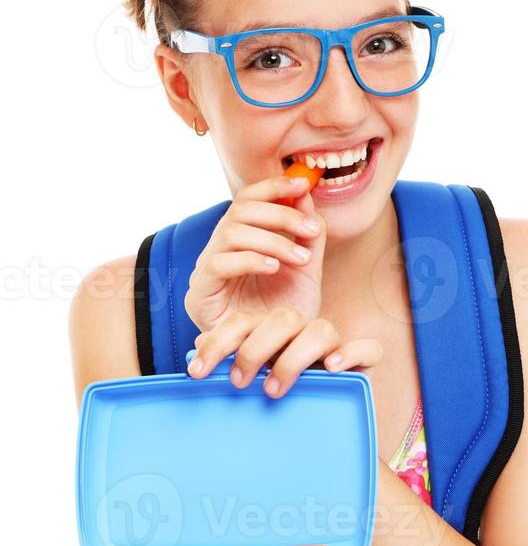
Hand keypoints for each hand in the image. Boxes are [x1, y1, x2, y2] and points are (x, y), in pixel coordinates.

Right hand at [184, 174, 326, 332]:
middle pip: (239, 210)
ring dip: (271, 239)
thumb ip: (306, 234)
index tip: (303, 184)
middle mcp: (219, 251)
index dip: (273, 186)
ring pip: (230, 232)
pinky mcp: (199, 295)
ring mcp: (205, 272)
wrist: (278, 360)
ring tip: (299, 258)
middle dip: (280, 215)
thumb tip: (305, 195)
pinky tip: (274, 268)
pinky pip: (219, 263)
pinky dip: (249, 259)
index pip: (248, 200)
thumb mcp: (305, 270)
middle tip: (310, 231)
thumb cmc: (286, 316)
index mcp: (240, 241)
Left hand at [188, 306, 383, 396]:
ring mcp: (334, 344)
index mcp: (271, 331)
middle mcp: (302, 331)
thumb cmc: (281, 400)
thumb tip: (196, 350)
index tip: (197, 373)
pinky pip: (365, 348)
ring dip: (293, 358)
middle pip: (281, 319)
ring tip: (274, 389)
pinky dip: (349, 354)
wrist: (323, 429)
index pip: (242, 322)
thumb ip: (230, 365)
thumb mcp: (251, 383)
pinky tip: (331, 369)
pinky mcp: (362, 362)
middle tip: (240, 382)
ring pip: (319, 330)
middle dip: (254, 349)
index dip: (217, 343)